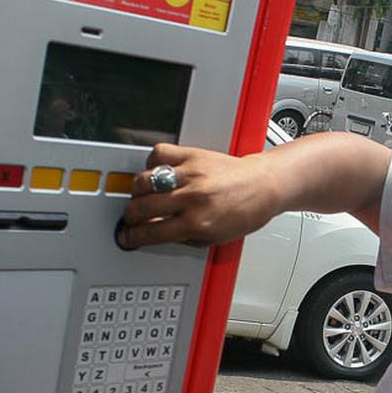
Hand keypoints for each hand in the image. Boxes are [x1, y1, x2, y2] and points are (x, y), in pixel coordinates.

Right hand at [118, 144, 281, 248]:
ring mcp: (192, 175)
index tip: (127, 236)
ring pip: (145, 181)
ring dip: (136, 191)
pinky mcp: (193, 156)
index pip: (152, 232)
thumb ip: (184, 237)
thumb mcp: (215, 238)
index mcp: (198, 223)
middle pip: (143, 207)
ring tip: (140, 196)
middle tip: (131, 217)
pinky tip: (156, 171)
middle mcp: (193, 198)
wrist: (265, 186)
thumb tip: (157, 234)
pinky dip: (152, 163)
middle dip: (130, 216)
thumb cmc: (246, 212)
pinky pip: (160, 154)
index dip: (133, 236)